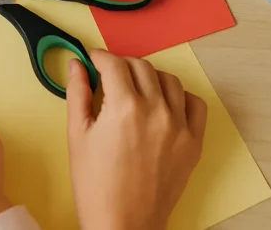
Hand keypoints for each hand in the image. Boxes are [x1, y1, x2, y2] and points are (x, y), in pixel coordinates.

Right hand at [67, 50, 207, 229]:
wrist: (123, 224)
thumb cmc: (95, 185)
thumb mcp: (77, 134)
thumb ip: (77, 92)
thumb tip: (76, 64)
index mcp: (124, 108)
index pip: (113, 63)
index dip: (99, 56)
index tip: (92, 59)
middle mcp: (156, 111)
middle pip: (141, 66)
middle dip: (121, 64)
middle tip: (108, 76)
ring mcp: (179, 127)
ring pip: (168, 79)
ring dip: (149, 77)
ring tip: (135, 89)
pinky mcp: (193, 143)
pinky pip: (194, 104)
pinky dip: (179, 96)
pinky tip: (162, 104)